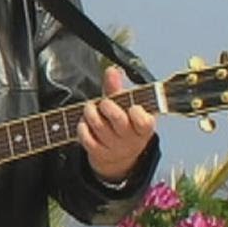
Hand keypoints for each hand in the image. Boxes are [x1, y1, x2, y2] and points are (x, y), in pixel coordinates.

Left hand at [79, 66, 154, 181]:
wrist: (119, 156)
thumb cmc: (124, 124)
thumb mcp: (125, 108)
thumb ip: (117, 89)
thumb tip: (112, 69)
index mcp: (144, 127)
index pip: (144, 122)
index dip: (136, 113)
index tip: (131, 106)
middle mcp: (131, 139)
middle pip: (118, 120)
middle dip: (108, 107)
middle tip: (103, 103)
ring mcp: (114, 147)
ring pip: (99, 126)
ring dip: (91, 113)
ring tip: (90, 108)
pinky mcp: (99, 153)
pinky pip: (87, 138)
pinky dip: (83, 127)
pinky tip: (84, 122)